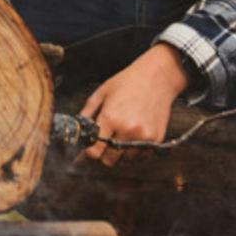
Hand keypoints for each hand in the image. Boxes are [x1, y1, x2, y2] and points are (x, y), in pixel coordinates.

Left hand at [79, 44, 193, 158]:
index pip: (94, 151)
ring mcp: (143, 136)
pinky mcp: (156, 138)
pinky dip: (136, 150)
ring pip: (125, 159)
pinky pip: (141, 156)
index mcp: (111, 118)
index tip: (90, 148)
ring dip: (121, 152)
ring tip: (124, 133)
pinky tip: (135, 134)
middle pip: (109, 160)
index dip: (89, 152)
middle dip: (104, 153)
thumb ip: (87, 113)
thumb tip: (77, 130)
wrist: (158, 76)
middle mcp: (127, 129)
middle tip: (107, 140)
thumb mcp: (102, 93)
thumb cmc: (128, 81)